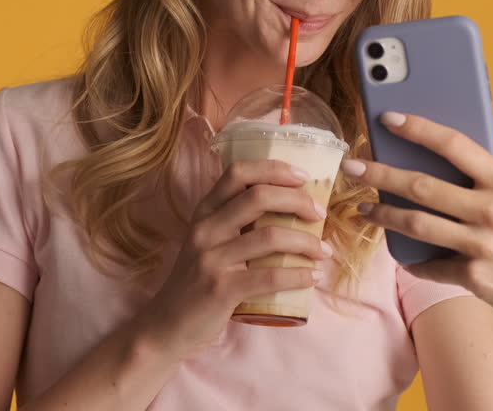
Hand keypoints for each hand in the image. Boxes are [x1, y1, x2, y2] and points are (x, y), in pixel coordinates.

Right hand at [138, 159, 332, 358]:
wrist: (168, 324)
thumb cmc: (198, 280)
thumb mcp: (208, 241)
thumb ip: (235, 222)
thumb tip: (289, 208)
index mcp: (204, 212)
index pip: (237, 173)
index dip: (273, 169)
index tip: (302, 176)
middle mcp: (205, 229)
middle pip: (258, 197)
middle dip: (298, 201)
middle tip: (319, 214)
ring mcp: (211, 259)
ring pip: (270, 237)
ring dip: (306, 242)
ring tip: (323, 251)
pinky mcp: (221, 289)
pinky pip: (270, 277)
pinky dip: (298, 275)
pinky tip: (312, 277)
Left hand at [346, 112, 492, 343]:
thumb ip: (483, 184)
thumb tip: (430, 164)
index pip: (455, 144)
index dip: (418, 128)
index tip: (386, 117)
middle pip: (422, 186)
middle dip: (380, 172)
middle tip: (351, 166)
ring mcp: (484, 246)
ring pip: (416, 224)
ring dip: (383, 214)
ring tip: (364, 207)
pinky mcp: (475, 278)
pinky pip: (430, 264)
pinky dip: (413, 259)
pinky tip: (400, 253)